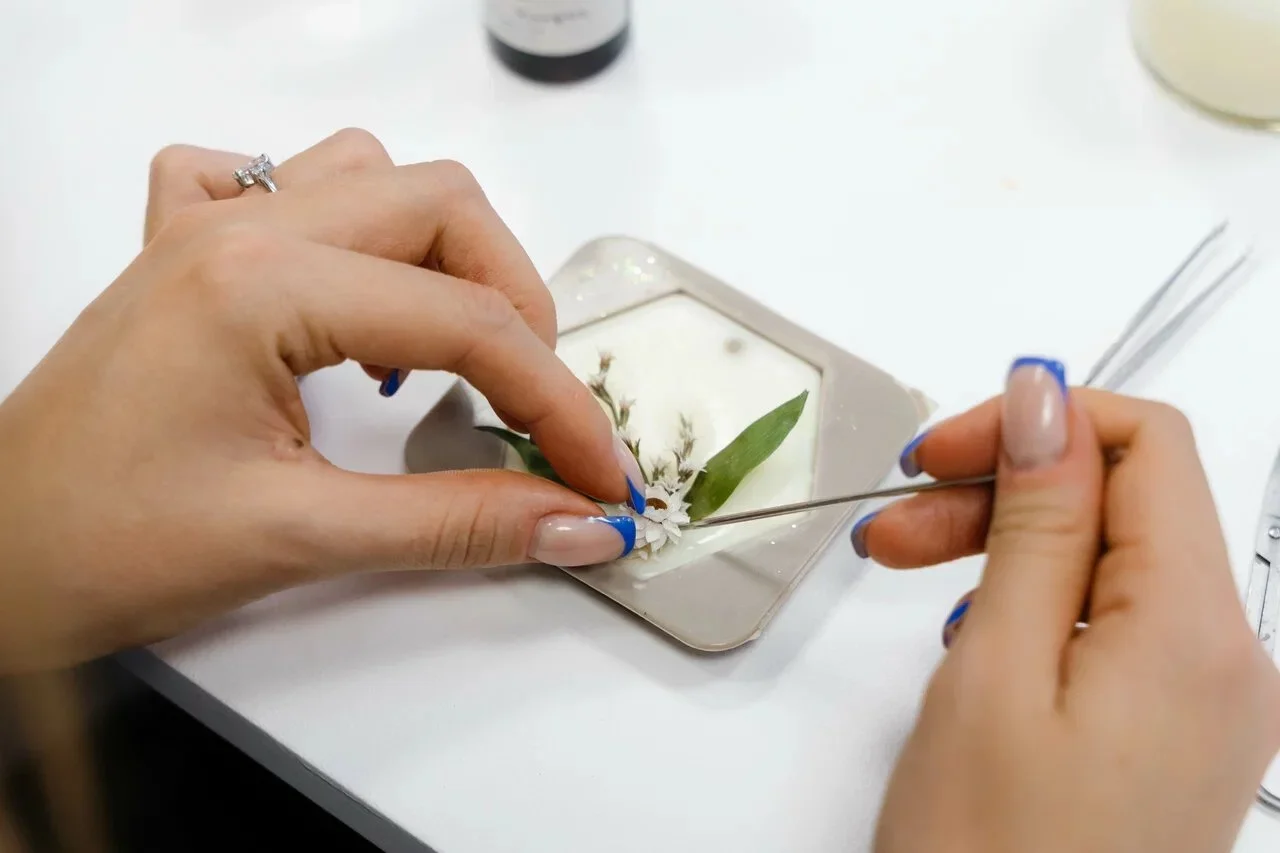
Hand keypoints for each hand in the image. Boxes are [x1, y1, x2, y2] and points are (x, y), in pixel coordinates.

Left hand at [0, 129, 644, 671]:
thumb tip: (576, 523)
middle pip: (441, 206)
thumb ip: (457, 524)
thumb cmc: (101, 547)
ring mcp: (206, 227)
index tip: (597, 471)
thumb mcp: (297, 537)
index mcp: (259, 281)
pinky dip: (347, 225)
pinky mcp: (187, 251)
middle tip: (535, 405)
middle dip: (516, 303)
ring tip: (448, 350)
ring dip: (441, 252)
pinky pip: (284, 182)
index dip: (555, 400)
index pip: (464, 321)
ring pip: (376, 176)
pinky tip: (344, 297)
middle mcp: (237, 226)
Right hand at [857, 358, 1279, 852]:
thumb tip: (1047, 399)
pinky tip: (972, 630)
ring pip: (1111, 561)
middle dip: (1006, 488)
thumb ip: (1035, 520)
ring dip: (1008, 543)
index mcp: (1197, 633)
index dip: (1043, 423)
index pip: (1149, 446)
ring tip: (910, 567)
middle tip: (901, 517)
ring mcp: (1207, 702)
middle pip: (1125, 503)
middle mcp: (1228, 662)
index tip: (950, 448)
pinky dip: (1036, 601)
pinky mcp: (1173, 730)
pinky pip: (1114, 623)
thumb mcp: (995, 666)